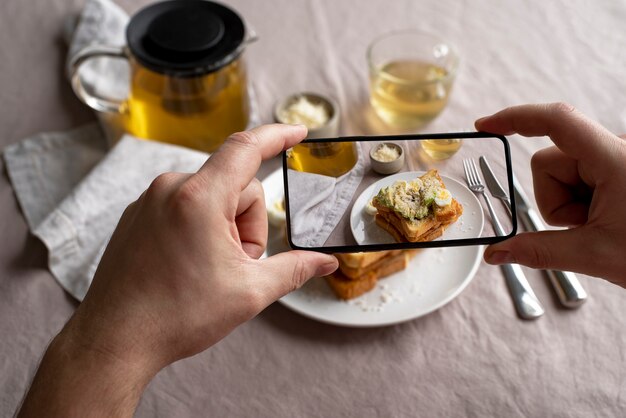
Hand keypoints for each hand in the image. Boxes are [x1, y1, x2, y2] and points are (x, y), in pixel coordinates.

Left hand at [18, 124, 337, 416]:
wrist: (115, 339)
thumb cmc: (176, 316)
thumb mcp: (249, 293)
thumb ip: (294, 269)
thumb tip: (325, 262)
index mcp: (199, 198)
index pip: (247, 148)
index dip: (278, 136)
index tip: (298, 132)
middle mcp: (170, 189)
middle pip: (236, 187)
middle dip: (248, 225)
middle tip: (236, 266)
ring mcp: (150, 200)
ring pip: (211, 198)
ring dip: (224, 228)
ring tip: (208, 270)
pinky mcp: (139, 214)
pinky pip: (185, 207)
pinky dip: (199, 229)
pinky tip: (188, 265)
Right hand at [476, 103, 625, 286]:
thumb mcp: (596, 255)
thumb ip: (539, 251)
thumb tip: (497, 253)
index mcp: (615, 160)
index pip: (557, 122)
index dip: (516, 118)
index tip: (485, 126)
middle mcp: (616, 151)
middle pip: (550, 160)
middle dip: (554, 198)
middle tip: (583, 226)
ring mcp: (616, 160)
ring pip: (560, 171)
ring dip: (566, 203)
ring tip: (597, 226)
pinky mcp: (616, 170)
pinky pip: (576, 178)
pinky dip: (577, 202)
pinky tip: (602, 220)